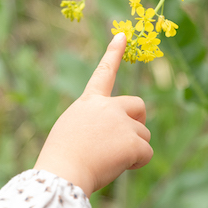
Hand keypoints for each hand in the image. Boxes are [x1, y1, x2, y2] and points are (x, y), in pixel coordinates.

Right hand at [34, 33, 152, 196]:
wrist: (62, 172)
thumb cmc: (61, 158)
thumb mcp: (72, 132)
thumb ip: (94, 125)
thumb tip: (114, 140)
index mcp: (89, 102)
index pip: (103, 73)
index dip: (113, 54)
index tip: (122, 35)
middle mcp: (108, 107)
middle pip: (138, 106)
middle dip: (139, 121)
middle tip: (128, 139)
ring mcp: (122, 122)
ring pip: (143, 134)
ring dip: (133, 148)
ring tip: (109, 160)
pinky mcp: (132, 141)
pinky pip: (146, 153)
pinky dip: (137, 163)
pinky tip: (119, 167)